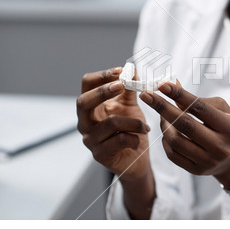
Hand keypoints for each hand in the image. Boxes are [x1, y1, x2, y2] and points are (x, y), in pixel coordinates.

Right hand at [76, 67, 151, 181]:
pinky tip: (140, 138)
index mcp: (91, 106)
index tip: (121, 71)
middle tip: (123, 85)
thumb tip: (132, 69)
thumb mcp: (130, 106)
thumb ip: (129, 89)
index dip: (102, 76)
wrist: (136, 159)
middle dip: (103, 91)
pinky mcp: (100, 154)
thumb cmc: (130, 130)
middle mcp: (85, 122)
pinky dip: (134, 137)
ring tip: (145, 125)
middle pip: (84, 102)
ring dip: (133, 121)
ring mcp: (90, 139)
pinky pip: (119, 140)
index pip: (86, 84)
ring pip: (110, 123)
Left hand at [139, 81, 229, 188]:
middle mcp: (220, 146)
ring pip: (176, 141)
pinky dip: (166, 140)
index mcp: (229, 127)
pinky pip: (173, 154)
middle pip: (185, 125)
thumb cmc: (227, 127)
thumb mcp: (221, 109)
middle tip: (146, 94)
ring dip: (164, 124)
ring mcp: (208, 161)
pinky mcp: (196, 170)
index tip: (162, 84)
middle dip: (163, 107)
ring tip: (161, 114)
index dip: (179, 95)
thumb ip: (197, 99)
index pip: (200, 108)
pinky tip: (167, 130)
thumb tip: (171, 84)